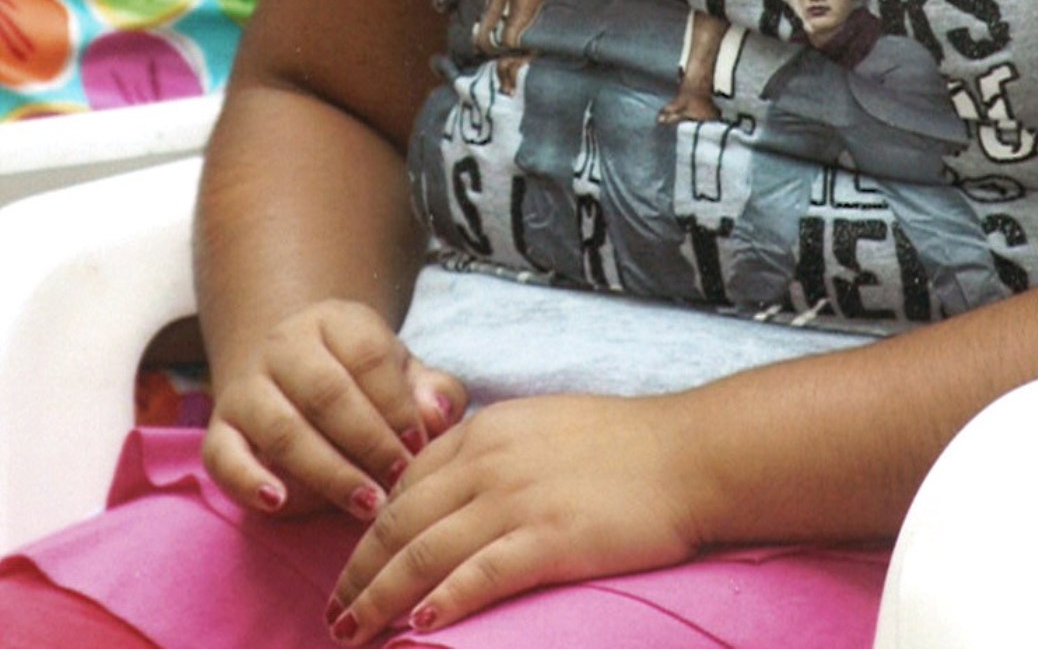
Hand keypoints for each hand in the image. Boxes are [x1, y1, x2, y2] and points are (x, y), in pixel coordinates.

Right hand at [202, 298, 466, 521]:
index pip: (368, 356)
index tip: (419, 446)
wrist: (290, 370)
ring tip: (366, 505)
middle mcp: (284, 345)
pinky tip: (279, 503)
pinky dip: (248, 481)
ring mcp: (248, 386)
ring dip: (328, 472)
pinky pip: (223, 456)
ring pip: (282, 428)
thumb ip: (432, 390)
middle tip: (397, 483)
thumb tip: (438, 414)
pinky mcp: (221, 429)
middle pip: (326, 393)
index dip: (397, 404)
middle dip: (368, 443)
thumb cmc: (362, 381)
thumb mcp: (402, 373)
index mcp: (335, 321)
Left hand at [325, 392, 700, 641]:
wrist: (687, 453)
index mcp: (487, 430)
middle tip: (334, 611)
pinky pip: (479, 575)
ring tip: (353, 630)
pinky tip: (417, 626)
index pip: (405, 482)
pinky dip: (443, 601)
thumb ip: (493, 451)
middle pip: (401, 520)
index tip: (350, 565)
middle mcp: (491, 460)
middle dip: (358, 570)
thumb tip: (453, 489)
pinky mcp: (548, 538)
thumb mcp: (542, 425)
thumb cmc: (623, 444)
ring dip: (380, 596)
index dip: (369, 528)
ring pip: (426, 552)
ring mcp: (518, 500)